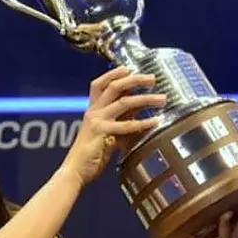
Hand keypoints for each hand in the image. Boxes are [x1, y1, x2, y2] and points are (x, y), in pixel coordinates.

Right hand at [60, 66, 165, 185]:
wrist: (75, 170)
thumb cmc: (91, 153)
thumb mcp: (105, 132)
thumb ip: (119, 121)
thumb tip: (139, 112)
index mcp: (92, 110)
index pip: (98, 84)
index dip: (113, 74)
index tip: (129, 68)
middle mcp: (93, 112)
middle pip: (113, 87)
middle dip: (134, 80)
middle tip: (152, 79)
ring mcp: (97, 121)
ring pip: (123, 102)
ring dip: (145, 98)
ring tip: (161, 99)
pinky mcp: (102, 133)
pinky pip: (126, 125)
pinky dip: (143, 122)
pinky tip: (156, 121)